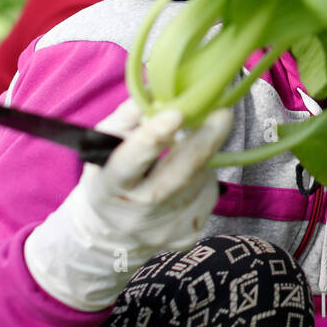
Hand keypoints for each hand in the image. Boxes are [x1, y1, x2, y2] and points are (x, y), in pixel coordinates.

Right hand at [24, 99, 233, 310]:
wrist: (115, 232)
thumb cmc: (112, 175)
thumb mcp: (104, 146)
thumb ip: (127, 117)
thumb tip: (155, 90)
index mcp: (110, 186)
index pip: (129, 162)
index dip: (152, 137)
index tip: (177, 113)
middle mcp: (137, 214)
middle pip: (179, 175)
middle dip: (204, 141)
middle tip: (223, 114)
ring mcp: (165, 230)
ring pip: (199, 181)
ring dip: (201, 159)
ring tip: (190, 151)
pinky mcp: (187, 237)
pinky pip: (207, 198)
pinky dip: (203, 181)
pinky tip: (189, 180)